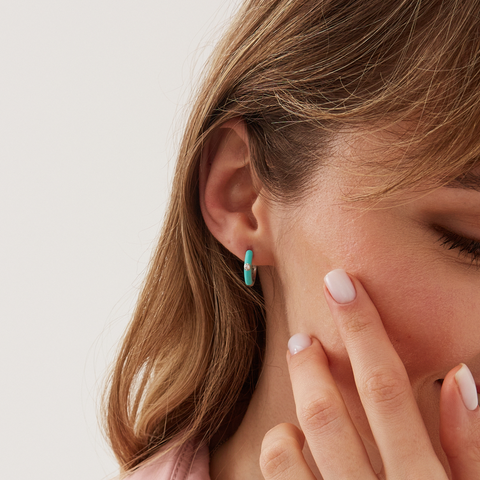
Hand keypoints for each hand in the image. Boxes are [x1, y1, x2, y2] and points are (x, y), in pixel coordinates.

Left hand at [259, 269, 479, 479]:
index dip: (363, 328)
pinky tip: (288, 444)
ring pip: (286, 454)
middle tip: (303, 340)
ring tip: (297, 405)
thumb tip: (460, 376)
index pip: (385, 387)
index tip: (340, 283)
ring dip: (287, 416)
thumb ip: (471, 445)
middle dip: (310, 367)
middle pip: (327, 415)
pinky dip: (278, 455)